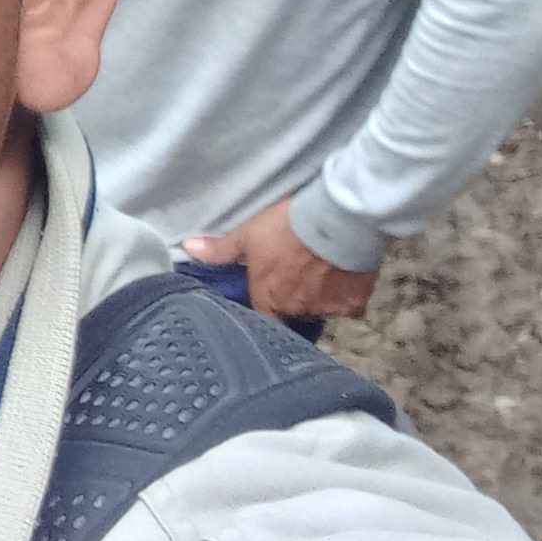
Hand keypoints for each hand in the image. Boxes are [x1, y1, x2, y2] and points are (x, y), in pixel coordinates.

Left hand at [184, 198, 378, 322]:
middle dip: (291, 299)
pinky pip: (348, 306)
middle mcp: (296, 311)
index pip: (263, 320)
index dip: (264, 310)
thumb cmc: (288, 227)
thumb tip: (188, 249)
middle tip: (294, 276)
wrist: (336, 220)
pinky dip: (346, 295)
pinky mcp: (354, 303)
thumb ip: (220, 250)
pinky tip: (343, 278)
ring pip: (319, 309)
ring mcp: (327, 309)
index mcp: (269, 299)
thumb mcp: (249, 234)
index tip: (266, 299)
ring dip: (317, 296)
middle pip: (292, 313)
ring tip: (318, 272)